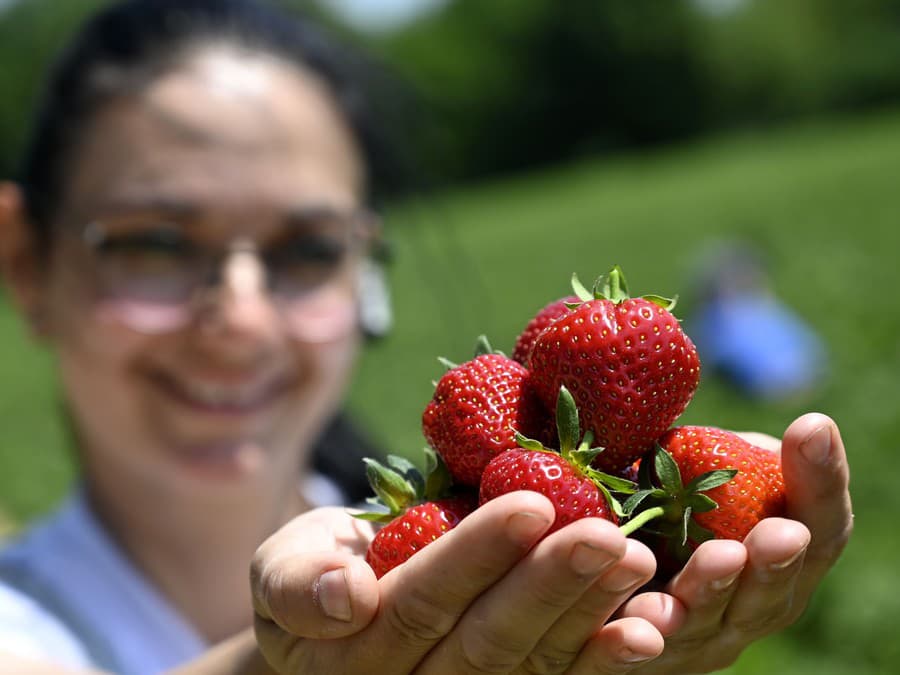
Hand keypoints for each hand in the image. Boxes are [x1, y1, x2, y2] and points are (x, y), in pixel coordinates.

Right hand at [251, 491, 662, 673]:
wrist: (338, 613)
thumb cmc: (312, 574)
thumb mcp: (283, 567)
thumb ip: (298, 584)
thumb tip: (346, 594)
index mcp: (354, 655)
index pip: (424, 602)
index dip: (477, 556)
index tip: (533, 502)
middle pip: (490, 643)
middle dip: (551, 586)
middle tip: (610, 535)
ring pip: (532, 667)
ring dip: (589, 618)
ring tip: (638, 565)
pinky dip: (601, 661)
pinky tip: (649, 633)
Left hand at [617, 413, 852, 673]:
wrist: (604, 558)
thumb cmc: (668, 505)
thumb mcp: (702, 471)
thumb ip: (732, 454)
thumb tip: (800, 425)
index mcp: (781, 561)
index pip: (819, 529)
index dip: (819, 484)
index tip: (811, 431)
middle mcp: (749, 610)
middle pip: (770, 593)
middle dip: (776, 561)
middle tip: (782, 533)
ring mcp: (696, 641)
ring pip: (705, 622)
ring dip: (710, 591)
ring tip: (718, 558)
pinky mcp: (637, 657)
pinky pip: (636, 653)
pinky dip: (639, 635)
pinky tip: (638, 613)